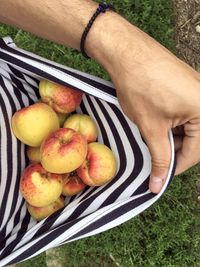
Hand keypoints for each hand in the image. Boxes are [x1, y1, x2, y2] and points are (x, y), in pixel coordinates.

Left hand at [86, 12, 199, 192]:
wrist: (129, 53)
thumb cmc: (140, 86)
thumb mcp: (151, 127)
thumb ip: (159, 157)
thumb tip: (159, 183)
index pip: (195, 152)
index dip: (175, 167)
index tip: (160, 176)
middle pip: (194, 139)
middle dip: (172, 150)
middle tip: (153, 158)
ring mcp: (197, 91)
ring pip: (187, 126)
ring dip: (170, 137)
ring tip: (151, 139)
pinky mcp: (186, 86)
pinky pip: (183, 113)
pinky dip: (170, 123)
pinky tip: (155, 125)